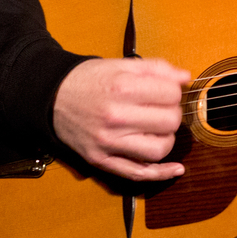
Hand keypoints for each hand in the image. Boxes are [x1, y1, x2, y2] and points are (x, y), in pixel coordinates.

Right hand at [53, 58, 191, 180]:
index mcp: (121, 87)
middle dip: (172, 114)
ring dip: (166, 139)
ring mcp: (108, 142)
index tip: (165, 92)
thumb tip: (185, 78)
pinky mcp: (101, 160)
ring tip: (157, 130)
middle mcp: (115, 116)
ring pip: (159, 149)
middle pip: (169, 122)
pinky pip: (138, 173)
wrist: (51, 98)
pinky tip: (176, 168)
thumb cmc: (88, 80)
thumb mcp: (121, 64)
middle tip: (161, 109)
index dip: (174, 92)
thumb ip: (156, 68)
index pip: (171, 95)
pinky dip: (161, 173)